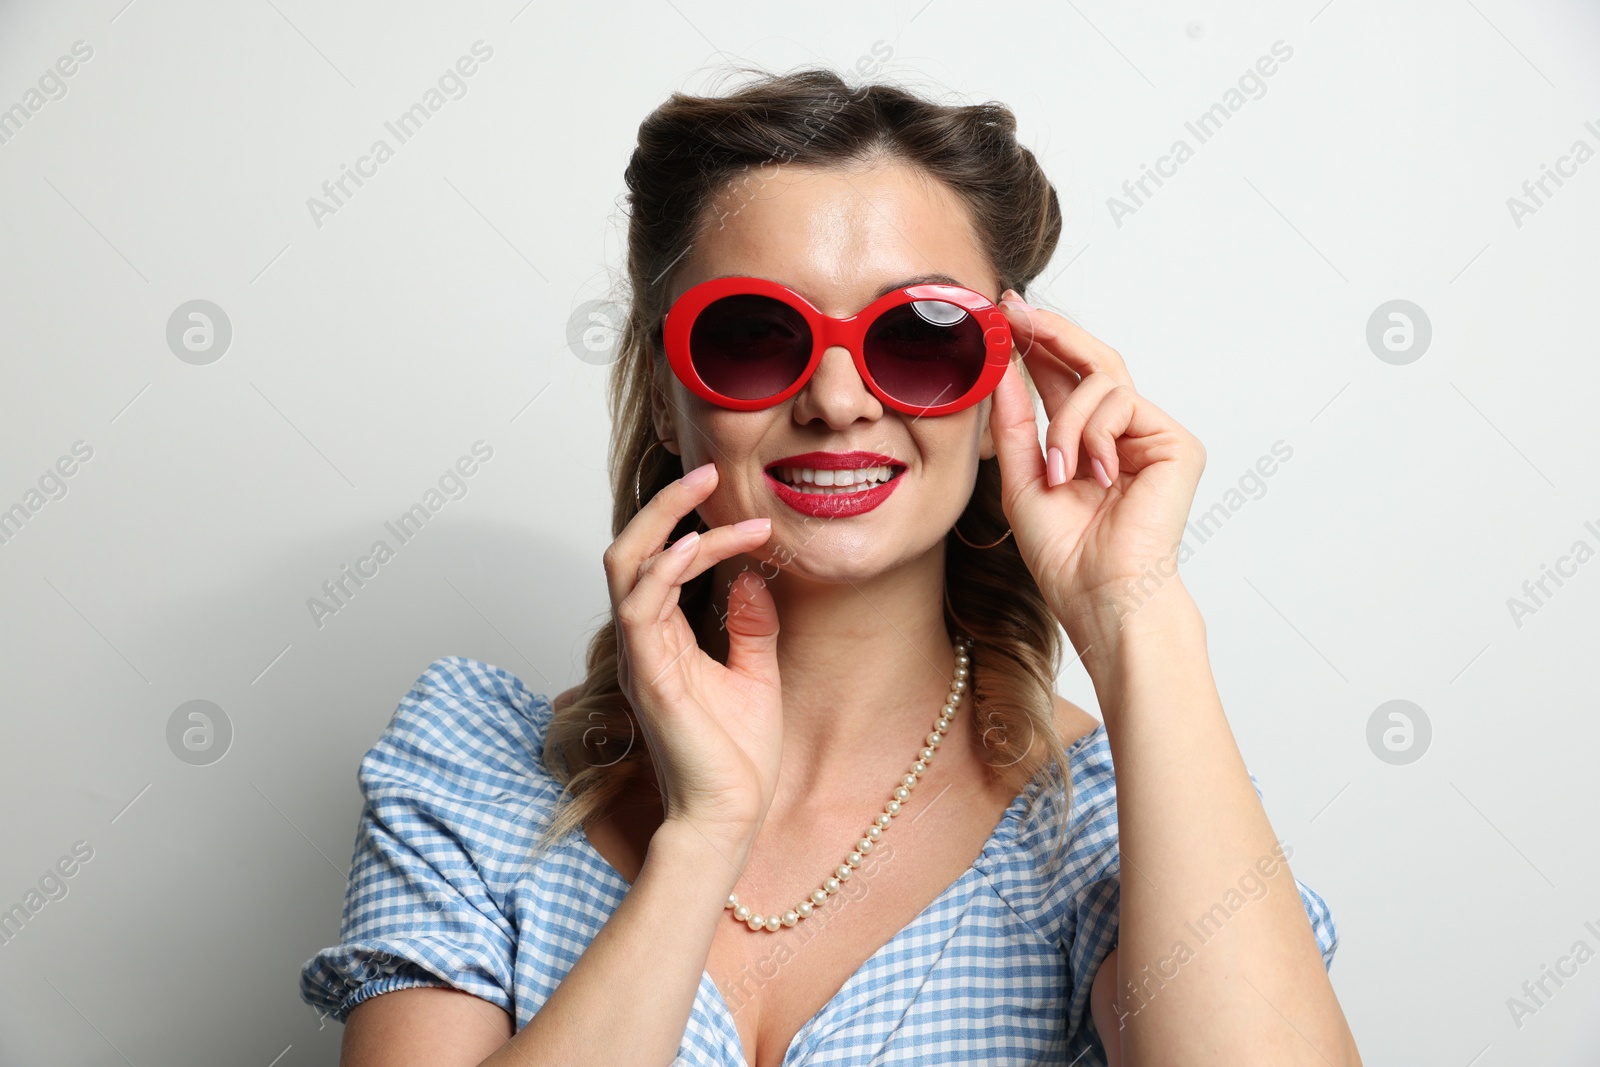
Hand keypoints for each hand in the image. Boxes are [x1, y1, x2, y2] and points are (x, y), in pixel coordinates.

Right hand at [602, 463, 782, 856]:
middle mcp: (645, 643)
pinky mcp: (650, 677)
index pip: (661, 564)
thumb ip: (750, 625)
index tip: (753, 518)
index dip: (697, 529)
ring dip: (666, 524)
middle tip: (706, 470)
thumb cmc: (738, 757)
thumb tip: (748, 577)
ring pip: (625, 567)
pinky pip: (640, 610)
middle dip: (664, 506)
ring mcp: (643, 658)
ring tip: (707, 493)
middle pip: (628, 551)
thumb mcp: (755, 674)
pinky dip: (662, 571)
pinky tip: (694, 549)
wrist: (732, 815)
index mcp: (665, 640)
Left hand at [986, 292, 1205, 634]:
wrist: (1100, 595)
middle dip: (1050, 332)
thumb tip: (1002, 365)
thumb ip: (1015, 421)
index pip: (1062, 380)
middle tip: (1014, 311)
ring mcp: (1151, 437)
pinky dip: (1092, 434)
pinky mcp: (1176, 444)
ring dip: (1064, 422)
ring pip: (1099, 381)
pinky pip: (1122, 402)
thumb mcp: (1021, 478)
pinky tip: (1090, 474)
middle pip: (1092, 361)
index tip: (1005, 314)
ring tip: (1057, 471)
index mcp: (1087, 443)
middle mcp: (1123, 435)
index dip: (1037, 344)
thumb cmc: (1064, 554)